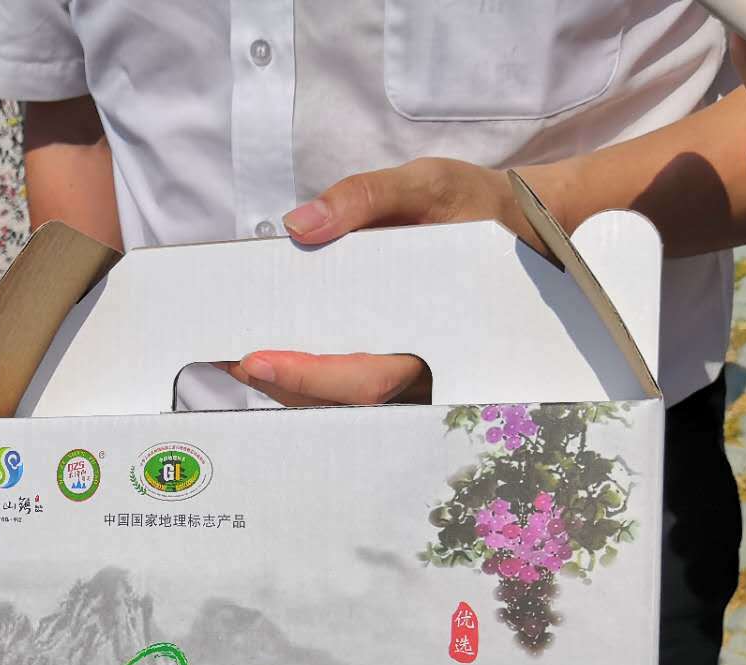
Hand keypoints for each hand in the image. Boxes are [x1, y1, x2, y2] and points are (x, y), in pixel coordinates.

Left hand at [221, 158, 549, 405]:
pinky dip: (304, 370)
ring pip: (341, 398)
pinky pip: (347, 379)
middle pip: (342, 399)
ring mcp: (413, 369)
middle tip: (226, 357)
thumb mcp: (427, 183)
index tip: (256, 361)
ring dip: (286, 383)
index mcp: (440, 331)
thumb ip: (366, 198)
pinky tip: (268, 349)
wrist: (519, 223)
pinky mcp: (398, 360)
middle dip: (281, 383)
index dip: (309, 377)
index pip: (366, 377)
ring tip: (232, 354)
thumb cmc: (473, 205)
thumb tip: (300, 224)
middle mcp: (427, 365)